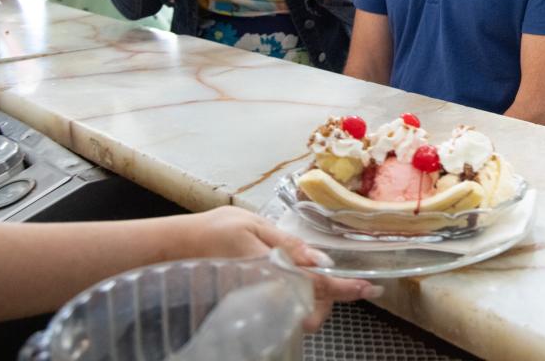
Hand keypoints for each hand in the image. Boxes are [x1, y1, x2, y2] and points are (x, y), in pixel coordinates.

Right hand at [181, 206, 380, 328]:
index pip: (317, 284)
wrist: (174, 248)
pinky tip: (294, 285)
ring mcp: (256, 305)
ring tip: (314, 283)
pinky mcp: (249, 308)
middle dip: (328, 301)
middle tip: (339, 281)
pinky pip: (281, 313)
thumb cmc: (214, 230)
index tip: (370, 289)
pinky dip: (294, 304)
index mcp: (271, 269)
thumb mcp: (254, 226)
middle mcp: (266, 293)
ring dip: (312, 305)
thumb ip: (290, 246)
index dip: (346, 287)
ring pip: (297, 317)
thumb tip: (324, 262)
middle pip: (311, 311)